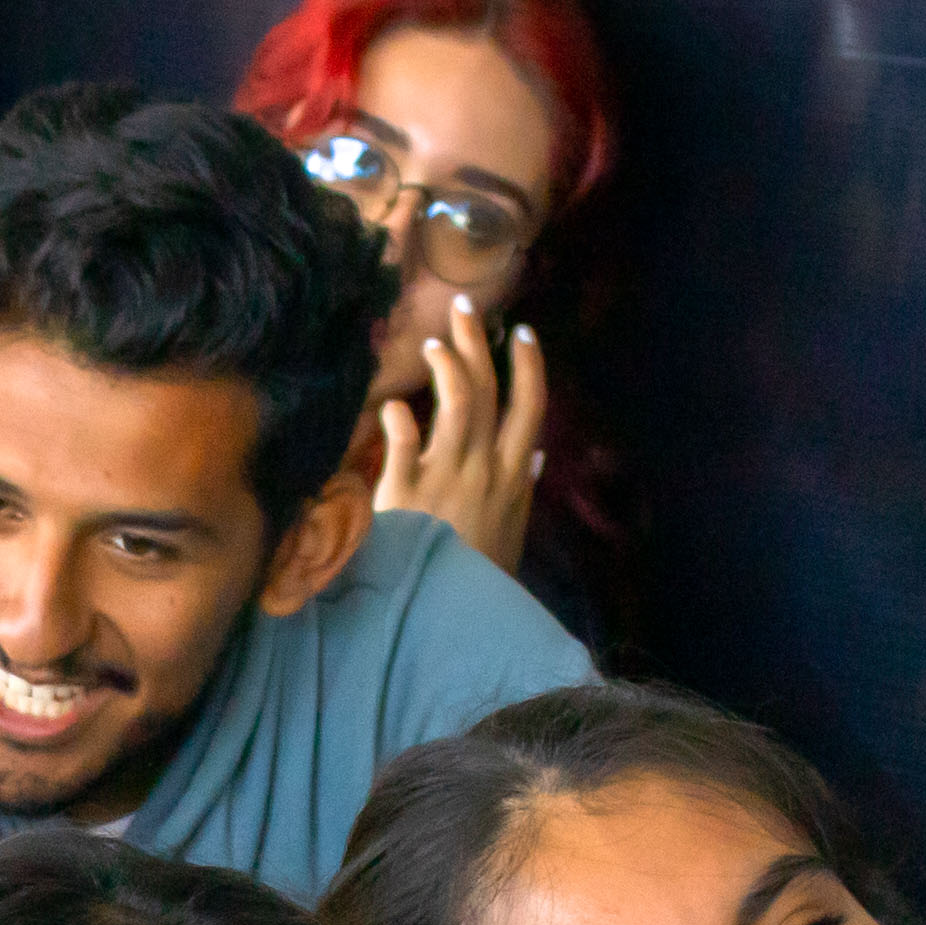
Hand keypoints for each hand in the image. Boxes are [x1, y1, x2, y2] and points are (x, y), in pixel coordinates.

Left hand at [366, 292, 548, 577]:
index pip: (530, 408)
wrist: (451, 618)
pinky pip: (403, 440)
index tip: (523, 334)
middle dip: (478, 343)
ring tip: (431, 343)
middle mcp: (485, 468)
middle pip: (487, 391)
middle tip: (463, 306)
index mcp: (514, 478)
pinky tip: (391, 405)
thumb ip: (521, 493)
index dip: (528, 367)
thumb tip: (534, 459)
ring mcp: (447, 476)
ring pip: (455, 403)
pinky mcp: (408, 491)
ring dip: (444, 366)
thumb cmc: (480, 583)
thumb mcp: (512, 538)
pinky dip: (399, 419)